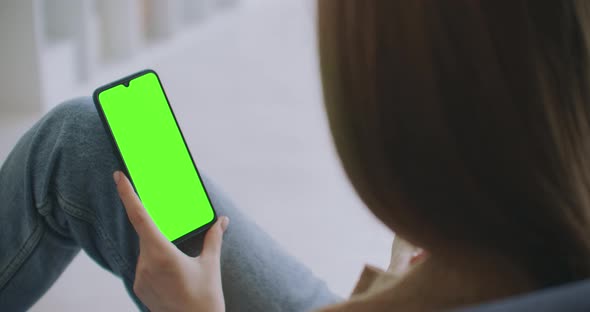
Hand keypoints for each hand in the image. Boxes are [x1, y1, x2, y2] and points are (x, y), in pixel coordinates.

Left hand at [114, 171, 228, 311]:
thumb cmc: (205, 298)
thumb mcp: (211, 264)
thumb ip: (214, 238)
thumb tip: (222, 221)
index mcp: (161, 253)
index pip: (139, 216)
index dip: (127, 194)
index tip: (118, 176)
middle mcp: (145, 264)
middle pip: (147, 233)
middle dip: (159, 228)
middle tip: (173, 236)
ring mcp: (140, 277)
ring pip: (147, 250)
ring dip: (161, 248)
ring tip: (182, 266)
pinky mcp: (139, 288)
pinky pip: (145, 265)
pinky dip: (157, 261)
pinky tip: (174, 274)